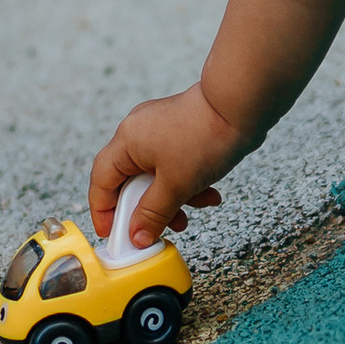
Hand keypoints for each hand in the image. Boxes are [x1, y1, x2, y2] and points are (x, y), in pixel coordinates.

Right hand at [89, 86, 246, 245]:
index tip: (111, 235)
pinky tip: (209, 194)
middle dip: (147, 209)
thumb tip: (137, 237)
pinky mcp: (180, 131)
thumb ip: (152, 214)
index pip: (102, 182)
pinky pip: (173, 165)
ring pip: (155, 176)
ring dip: (172, 199)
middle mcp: (137, 132)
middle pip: (130, 181)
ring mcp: (159, 130)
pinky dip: (186, 183)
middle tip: (157, 230)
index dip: (103, 212)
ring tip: (191, 214)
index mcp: (127, 141)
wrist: (242, 106)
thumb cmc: (206, 135)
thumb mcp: (176, 185)